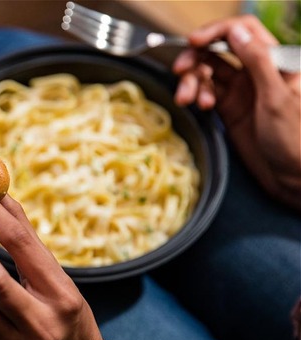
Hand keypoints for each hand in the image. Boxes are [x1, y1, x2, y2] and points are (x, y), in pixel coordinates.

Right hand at [173, 15, 300, 210]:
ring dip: (192, 81)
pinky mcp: (229, 109)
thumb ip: (258, 63)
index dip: (216, 31)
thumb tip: (237, 32)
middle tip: (180, 70)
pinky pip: (206, 93)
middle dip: (196, 57)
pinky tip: (200, 107)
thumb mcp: (278, 98)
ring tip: (186, 99)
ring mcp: (241, 90)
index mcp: (275, 61)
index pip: (242, 31)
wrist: (294, 177)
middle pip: (218, 50)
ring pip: (207, 73)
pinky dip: (197, 97)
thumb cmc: (296, 139)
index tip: (194, 42)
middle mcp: (256, 72)